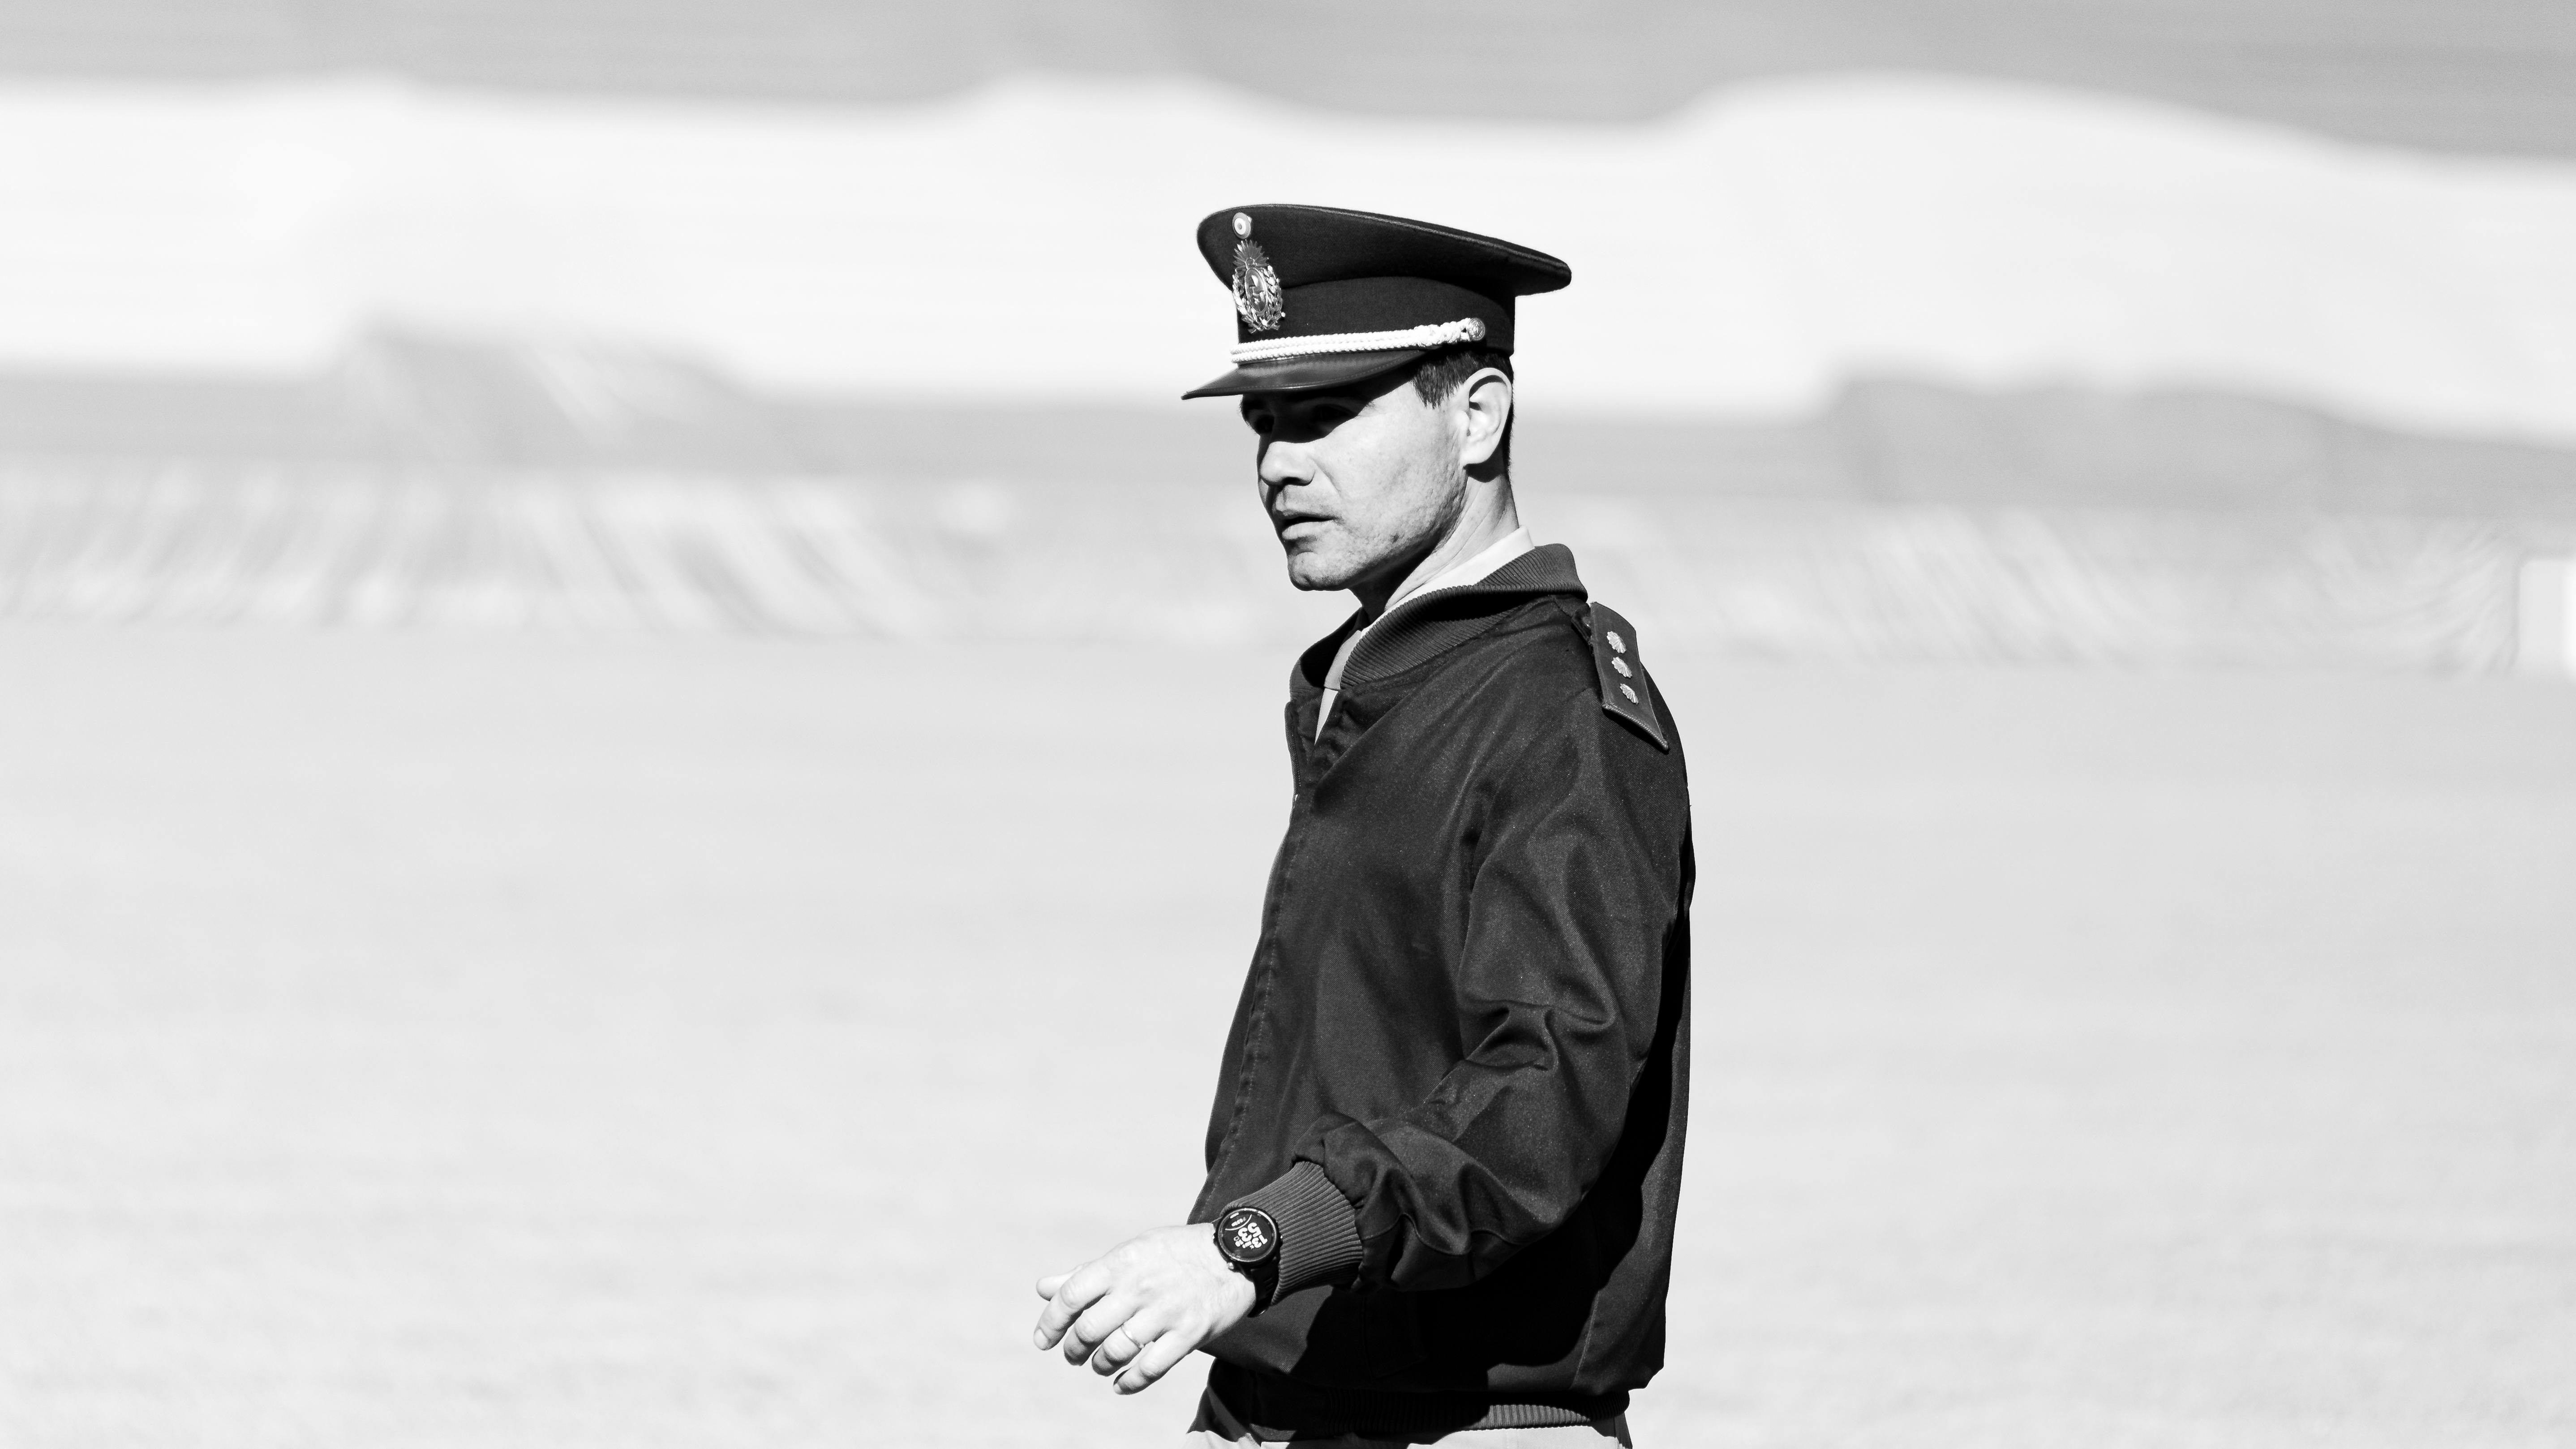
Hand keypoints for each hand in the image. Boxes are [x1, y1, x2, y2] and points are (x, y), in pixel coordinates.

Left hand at [1032, 1222, 1256, 1393]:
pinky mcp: (1189, 1333)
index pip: (1070, 1295)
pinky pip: (1150, 1369)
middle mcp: (1139, 1286)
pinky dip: (1129, 1382)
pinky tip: (1121, 1383)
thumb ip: (1087, 1273)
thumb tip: (1043, 1287)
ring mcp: (1165, 1311)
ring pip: (1116, 1352)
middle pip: (1089, 1329)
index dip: (1050, 1322)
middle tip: (1073, 1356)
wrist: (1236, 1253)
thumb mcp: (1130, 1252)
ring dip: (1100, 1365)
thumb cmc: (1174, 1253)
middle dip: (1073, 1350)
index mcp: (1121, 1262)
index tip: (1043, 1340)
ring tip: (1100, 1365)